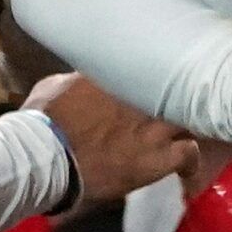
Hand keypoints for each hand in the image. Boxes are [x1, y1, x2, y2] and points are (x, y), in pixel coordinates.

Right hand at [31, 73, 199, 208]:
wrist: (43, 157)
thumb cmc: (41, 123)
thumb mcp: (54, 88)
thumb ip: (75, 81)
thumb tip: (81, 80)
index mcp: (115, 77)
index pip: (147, 66)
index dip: (153, 75)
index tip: (150, 81)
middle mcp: (140, 96)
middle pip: (176, 87)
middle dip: (176, 93)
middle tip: (175, 102)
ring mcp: (151, 127)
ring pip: (187, 117)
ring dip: (185, 124)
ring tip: (183, 133)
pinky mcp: (155, 158)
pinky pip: (188, 153)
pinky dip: (190, 158)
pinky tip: (188, 166)